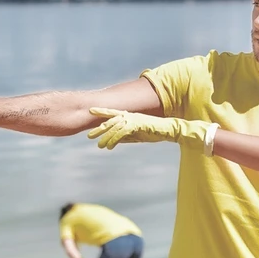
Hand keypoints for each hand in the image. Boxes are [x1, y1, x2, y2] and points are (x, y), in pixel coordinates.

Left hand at [87, 108, 208, 150]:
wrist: (169, 130)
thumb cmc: (155, 133)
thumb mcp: (137, 135)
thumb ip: (125, 136)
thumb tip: (113, 141)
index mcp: (130, 116)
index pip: (113, 113)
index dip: (102, 111)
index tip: (90, 110)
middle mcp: (130, 116)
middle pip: (111, 121)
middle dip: (99, 128)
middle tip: (89, 135)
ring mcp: (134, 119)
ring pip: (115, 127)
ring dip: (106, 137)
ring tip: (99, 146)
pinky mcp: (137, 125)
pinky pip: (122, 133)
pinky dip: (115, 140)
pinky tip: (110, 147)